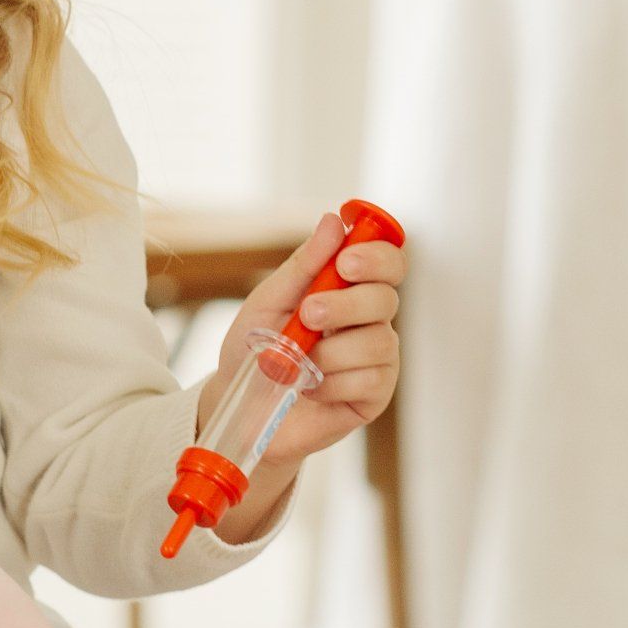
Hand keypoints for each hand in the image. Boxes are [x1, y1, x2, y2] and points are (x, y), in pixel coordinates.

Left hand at [198, 211, 404, 514]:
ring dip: (333, 350)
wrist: (240, 406)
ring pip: (380, 341)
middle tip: (309, 314)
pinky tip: (312, 387)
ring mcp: (377, 358)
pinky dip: (334, 382)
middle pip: (386, 298)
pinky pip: (371, 379)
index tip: (345, 262)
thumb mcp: (269, 301)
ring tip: (300, 362)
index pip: (387, 261)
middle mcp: (370, 321)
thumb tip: (334, 221)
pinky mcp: (375, 395)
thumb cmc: (254, 349)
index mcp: (349, 290)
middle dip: (346, 304)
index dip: (377, 256)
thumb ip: (304, 266)